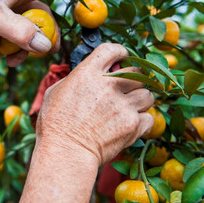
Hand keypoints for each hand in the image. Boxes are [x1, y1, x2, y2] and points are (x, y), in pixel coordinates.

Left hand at [0, 0, 85, 65]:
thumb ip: (20, 32)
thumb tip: (46, 47)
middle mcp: (15, 4)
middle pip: (42, 21)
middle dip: (44, 38)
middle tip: (46, 53)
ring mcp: (6, 20)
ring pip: (27, 38)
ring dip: (23, 51)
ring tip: (12, 61)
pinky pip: (12, 45)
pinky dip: (8, 54)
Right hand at [35, 43, 153, 165]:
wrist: (66, 152)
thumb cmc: (54, 125)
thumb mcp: (55, 92)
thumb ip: (74, 79)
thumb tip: (84, 75)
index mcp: (87, 73)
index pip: (111, 50)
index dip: (120, 52)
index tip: (123, 57)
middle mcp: (108, 85)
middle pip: (137, 72)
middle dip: (135, 79)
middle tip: (129, 88)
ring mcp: (123, 105)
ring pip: (148, 95)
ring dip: (141, 100)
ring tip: (131, 108)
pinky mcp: (132, 124)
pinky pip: (149, 118)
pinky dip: (142, 122)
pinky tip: (130, 125)